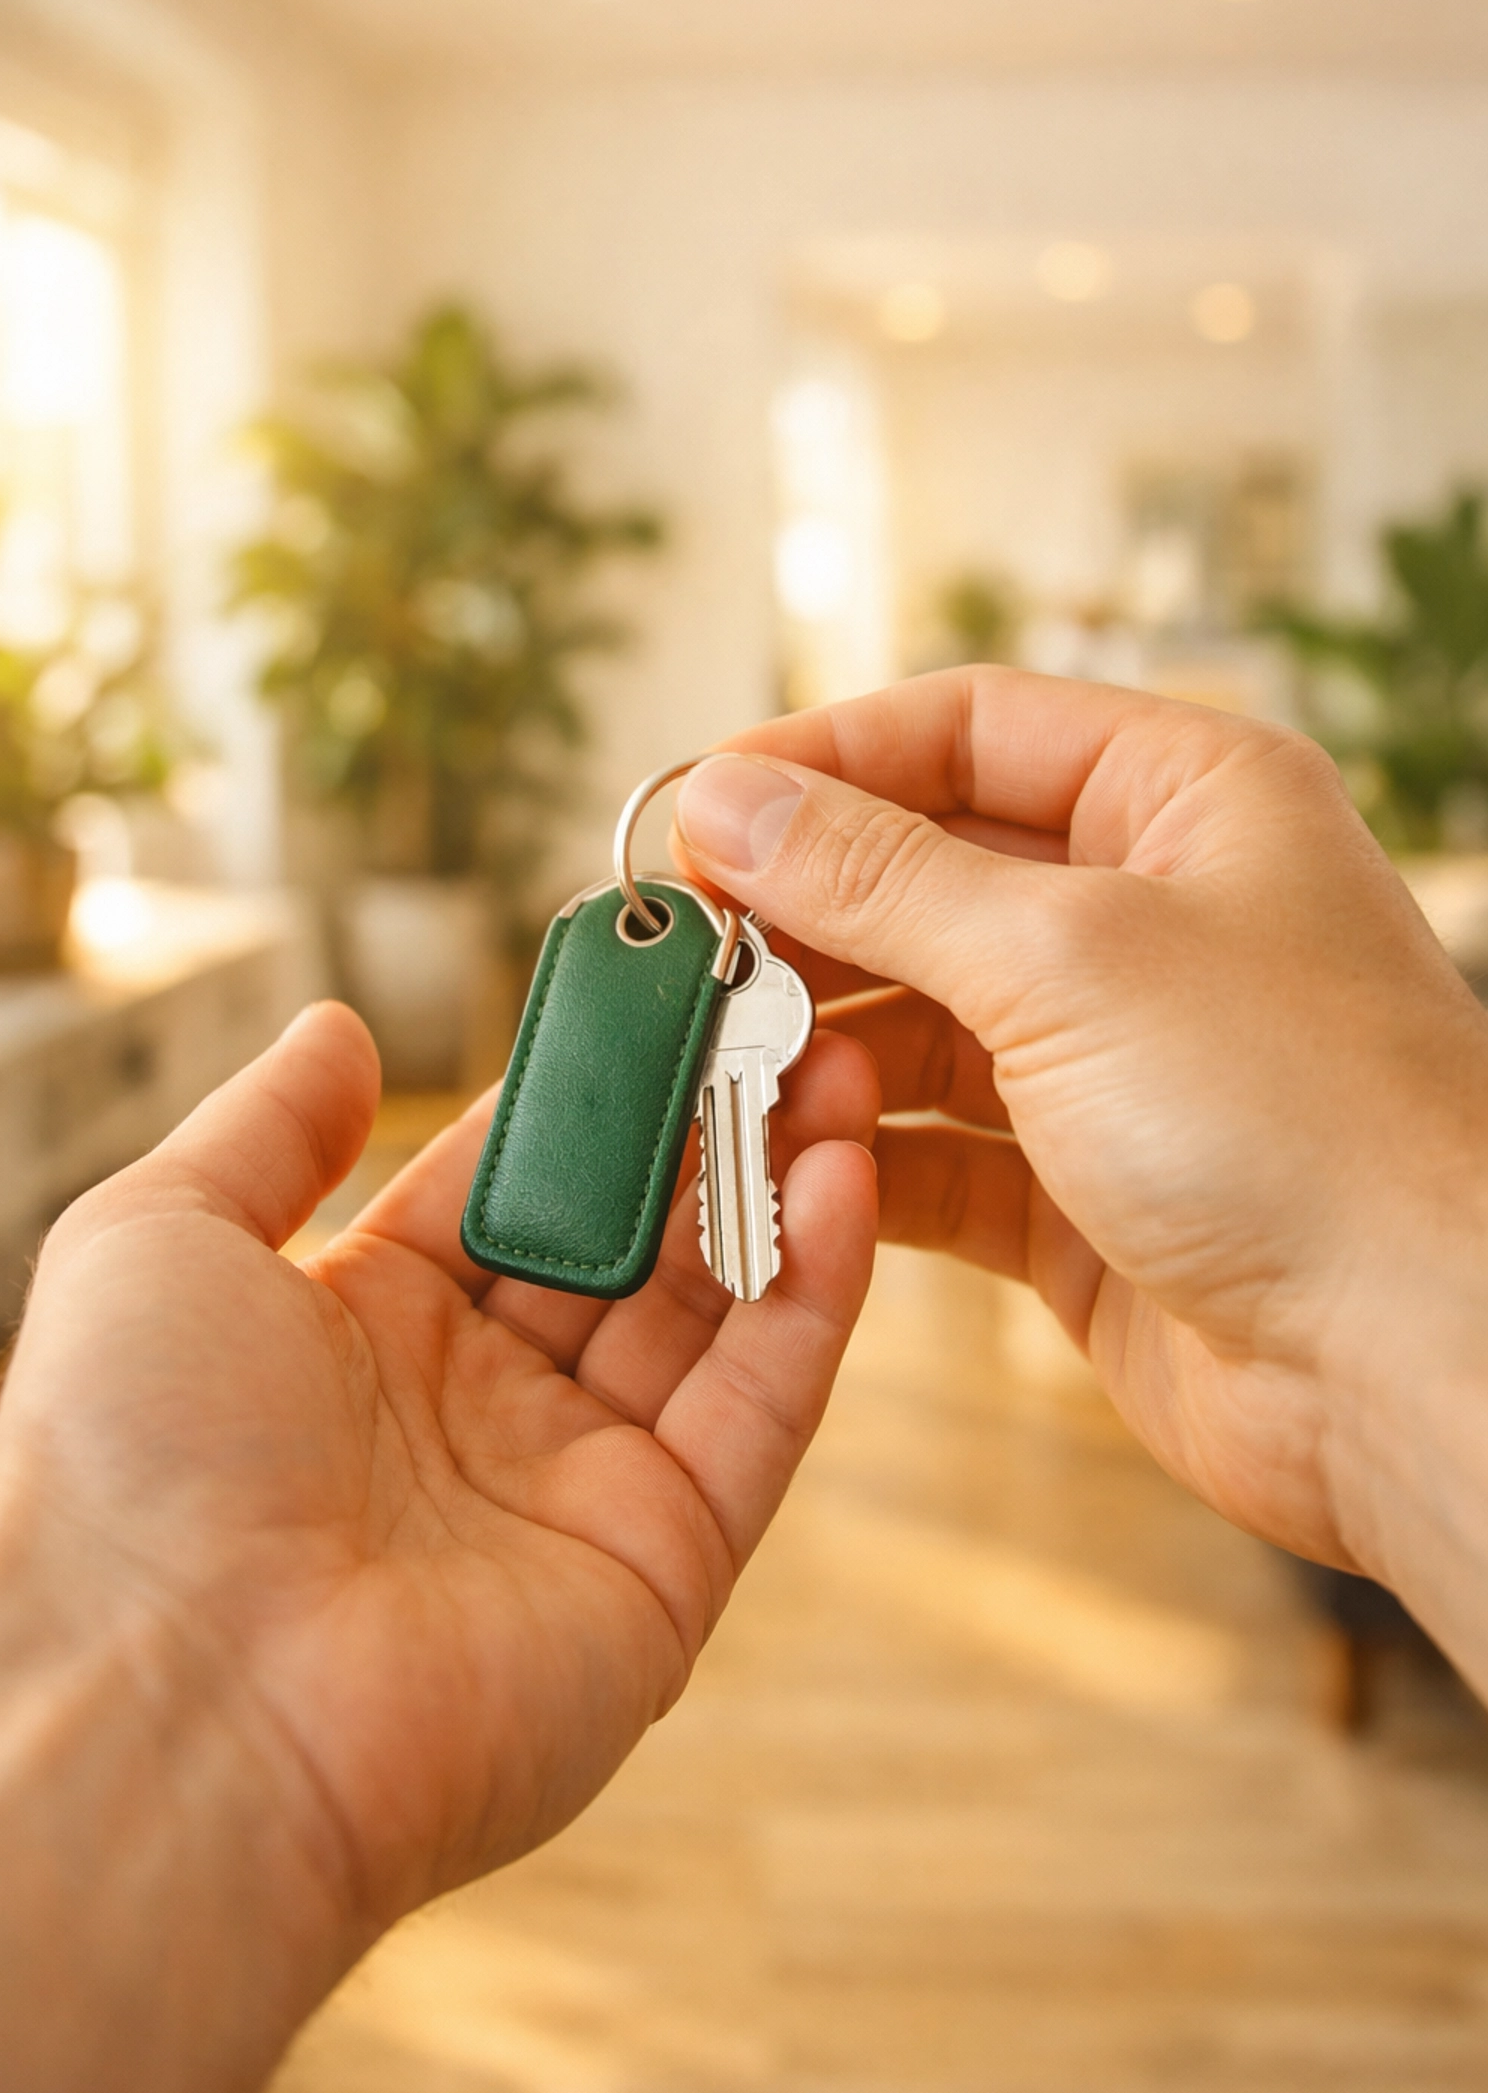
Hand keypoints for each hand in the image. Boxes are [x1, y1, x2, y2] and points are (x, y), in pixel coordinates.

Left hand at [0, 1001, 875, 2092]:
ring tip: (840, 1063)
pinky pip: (762, 1406)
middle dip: (705, 1126)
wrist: (177, 1703)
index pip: (511, 1184)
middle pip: (628, 1240)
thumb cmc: (133, 1470)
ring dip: (782, 1184)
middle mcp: (482, 1416)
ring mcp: (581, 1492)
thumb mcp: (159, 1239)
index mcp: (369, 1337)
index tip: (658, 991)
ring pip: (714, 1309)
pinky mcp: (667, 1567)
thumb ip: (267, 1128)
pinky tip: (842, 1173)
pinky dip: (816, 1289)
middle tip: (780, 1012)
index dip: (585, 1089)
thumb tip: (336, 1028)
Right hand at [672, 668, 1487, 1672]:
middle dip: (802, 911)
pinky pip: (934, 1151)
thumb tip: (726, 800)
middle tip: (679, 953)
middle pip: (926, 876)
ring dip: (816, 1039)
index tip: (696, 811)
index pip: (967, 728)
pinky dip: (857, 1154)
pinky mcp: (1081, 1194)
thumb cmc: (1300, 1121)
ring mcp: (1114, 1062)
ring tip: (712, 1061)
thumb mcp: (1067, 957)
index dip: (824, 760)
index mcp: (1183, 799)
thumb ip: (881, 877)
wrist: (1421, 1363)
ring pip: (918, 1019)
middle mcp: (1151, 916)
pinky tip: (785, 1159)